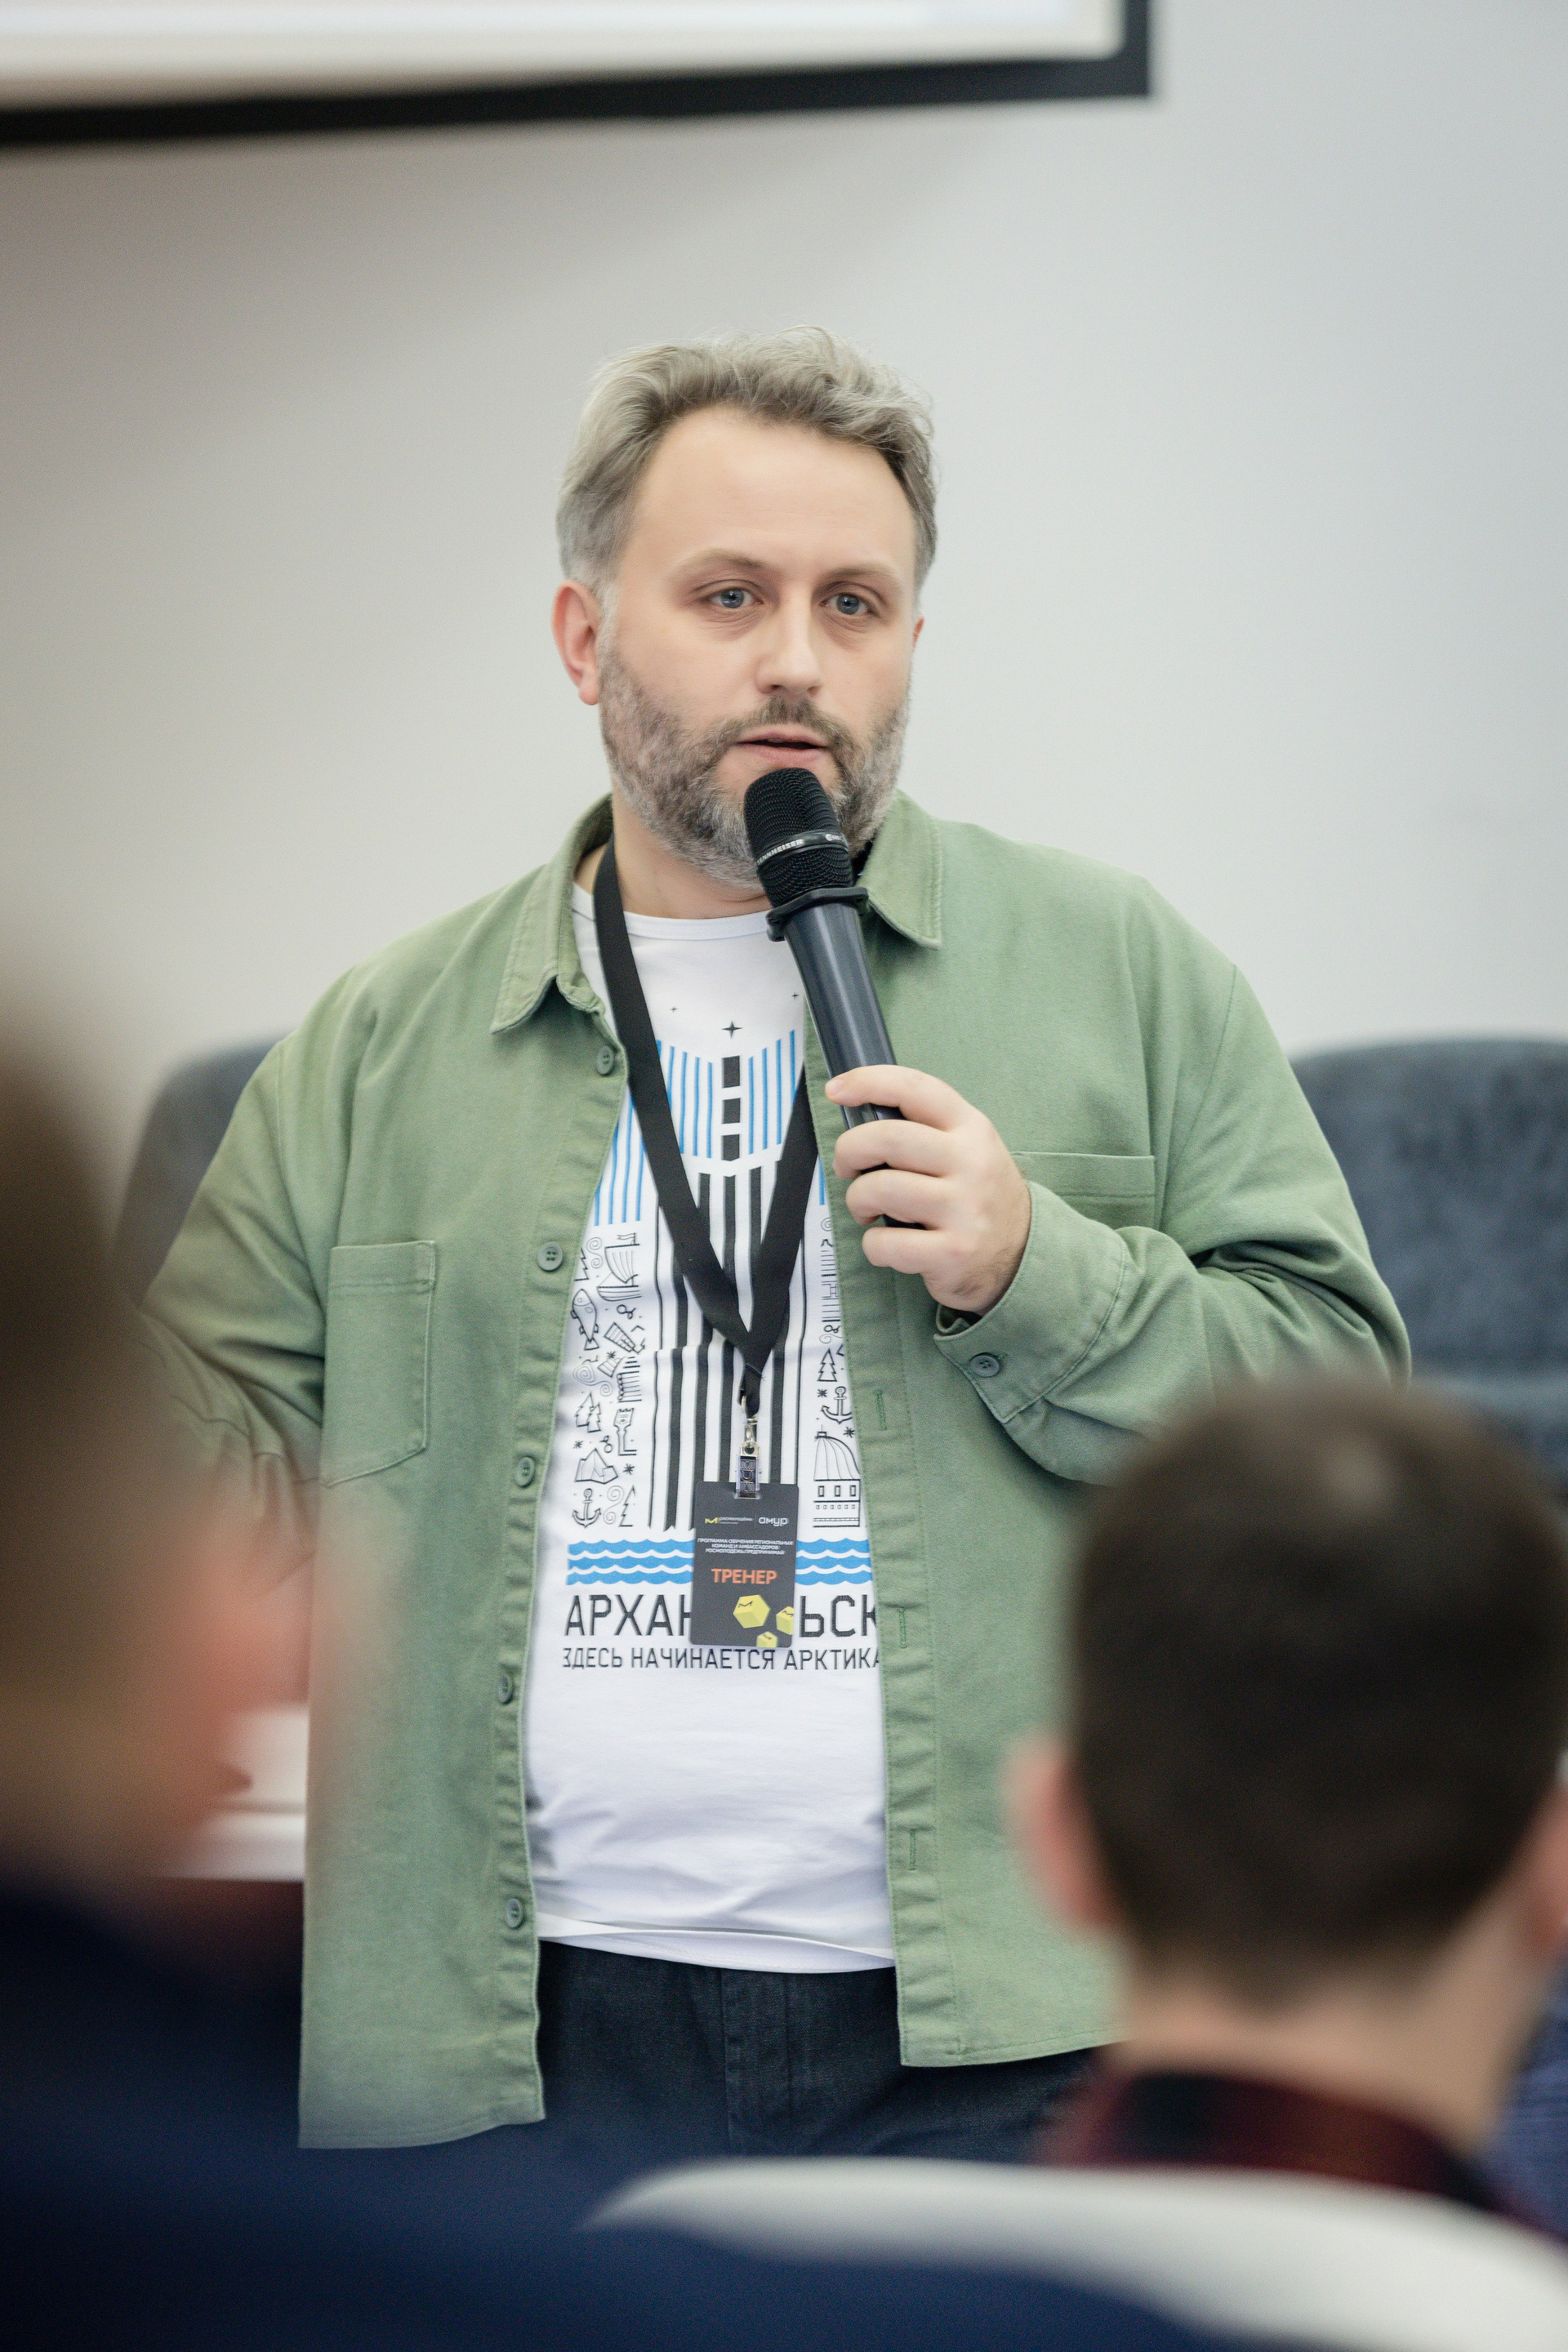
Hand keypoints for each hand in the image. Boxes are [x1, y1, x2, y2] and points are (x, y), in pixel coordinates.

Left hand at [827, 1066, 1032, 1316]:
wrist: (1022, 1255)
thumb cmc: (978, 1197)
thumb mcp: (968, 1149)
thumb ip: (925, 1130)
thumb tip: (860, 1120)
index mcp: (970, 1128)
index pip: (915, 1088)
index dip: (868, 1082)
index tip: (836, 1089)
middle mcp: (971, 1163)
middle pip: (887, 1137)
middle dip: (849, 1151)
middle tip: (847, 1168)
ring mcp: (964, 1209)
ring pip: (880, 1188)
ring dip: (857, 1200)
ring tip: (866, 1209)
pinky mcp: (953, 1252)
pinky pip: (886, 1242)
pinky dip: (873, 1245)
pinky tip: (886, 1244)